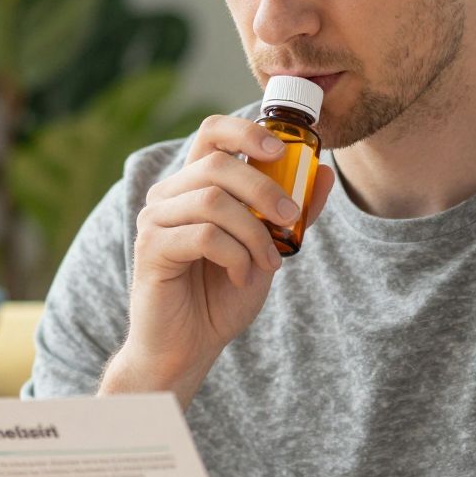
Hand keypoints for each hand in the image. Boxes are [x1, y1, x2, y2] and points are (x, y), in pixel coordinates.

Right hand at [118, 115, 336, 396]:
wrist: (190, 345)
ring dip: (253, 233)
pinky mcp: (151, 248)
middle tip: (291, 220)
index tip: (280, 150)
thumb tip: (324, 172)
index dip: (246, 131)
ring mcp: (155, 219)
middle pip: (217, 165)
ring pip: (212, 201)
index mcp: (194, 185)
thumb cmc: (222, 294)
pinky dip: (235, 257)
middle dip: (264, 190)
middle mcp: (169, 194)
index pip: (211, 132)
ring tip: (268, 262)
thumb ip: (292, 212)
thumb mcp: (268, 248)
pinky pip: (204, 236)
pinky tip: (240, 277)